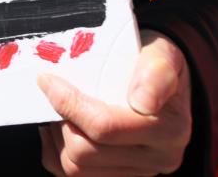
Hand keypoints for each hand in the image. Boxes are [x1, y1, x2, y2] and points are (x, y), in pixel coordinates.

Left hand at [38, 30, 190, 175]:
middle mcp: (159, 157)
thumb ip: (156, 72)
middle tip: (51, 93)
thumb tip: (142, 101)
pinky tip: (59, 128)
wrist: (161, 78)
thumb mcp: (161, 54)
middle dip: (60, 120)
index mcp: (169, 128)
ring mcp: (141, 171)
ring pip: (77, 169)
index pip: (104, 126)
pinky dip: (57, 153)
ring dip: (57, 138)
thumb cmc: (154, 63)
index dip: (67, 103)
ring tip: (57, 110)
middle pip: (85, 152)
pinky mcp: (122, 176)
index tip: (48, 80)